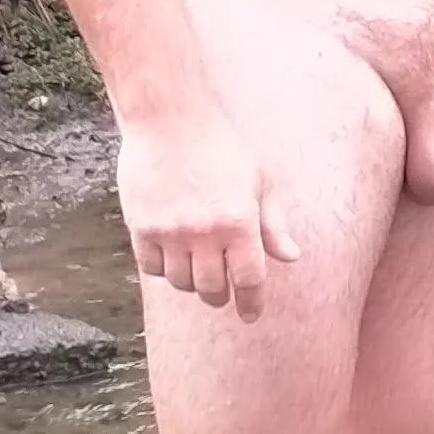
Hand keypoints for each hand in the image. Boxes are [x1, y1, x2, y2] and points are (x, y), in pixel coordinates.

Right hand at [115, 104, 297, 313]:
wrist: (170, 119)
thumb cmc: (221, 147)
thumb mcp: (258, 181)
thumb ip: (273, 224)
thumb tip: (291, 257)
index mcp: (240, 221)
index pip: (249, 280)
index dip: (251, 303)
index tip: (250, 314)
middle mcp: (206, 232)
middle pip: (212, 289)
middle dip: (219, 296)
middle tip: (221, 292)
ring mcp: (171, 231)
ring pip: (181, 282)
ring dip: (191, 282)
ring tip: (197, 268)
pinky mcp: (142, 227)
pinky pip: (152, 269)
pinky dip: (163, 269)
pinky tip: (171, 255)